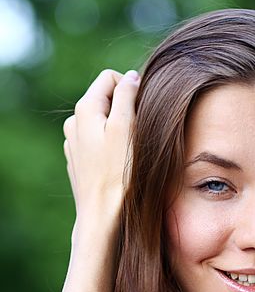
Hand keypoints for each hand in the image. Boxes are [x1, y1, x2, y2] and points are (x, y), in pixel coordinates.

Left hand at [63, 69, 139, 230]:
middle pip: (106, 99)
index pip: (111, 78)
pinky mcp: (78, 160)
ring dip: (118, 130)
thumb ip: (127, 96)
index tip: (143, 112)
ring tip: (129, 153)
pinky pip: (98, 142)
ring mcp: (74, 142)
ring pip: (102, 122)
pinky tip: (117, 165)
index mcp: (85, 109)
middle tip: (138, 135)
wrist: (101, 215)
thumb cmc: (118, 174)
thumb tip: (131, 76)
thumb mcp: (127, 128)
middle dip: (125, 110)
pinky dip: (109, 146)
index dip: (131, 89)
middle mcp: (74, 122)